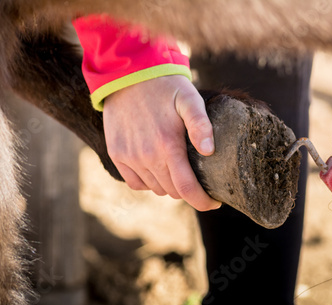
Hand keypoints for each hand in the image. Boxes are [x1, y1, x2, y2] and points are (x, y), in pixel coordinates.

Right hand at [103, 75, 220, 210]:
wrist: (127, 74)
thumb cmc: (165, 86)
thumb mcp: (189, 98)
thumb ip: (201, 124)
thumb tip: (209, 151)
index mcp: (167, 145)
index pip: (187, 189)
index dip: (203, 201)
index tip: (214, 203)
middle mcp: (146, 156)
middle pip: (173, 191)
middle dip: (188, 190)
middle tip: (197, 177)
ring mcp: (129, 157)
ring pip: (155, 189)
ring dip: (169, 185)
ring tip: (177, 169)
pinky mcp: (117, 154)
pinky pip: (135, 183)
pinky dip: (148, 182)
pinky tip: (156, 168)